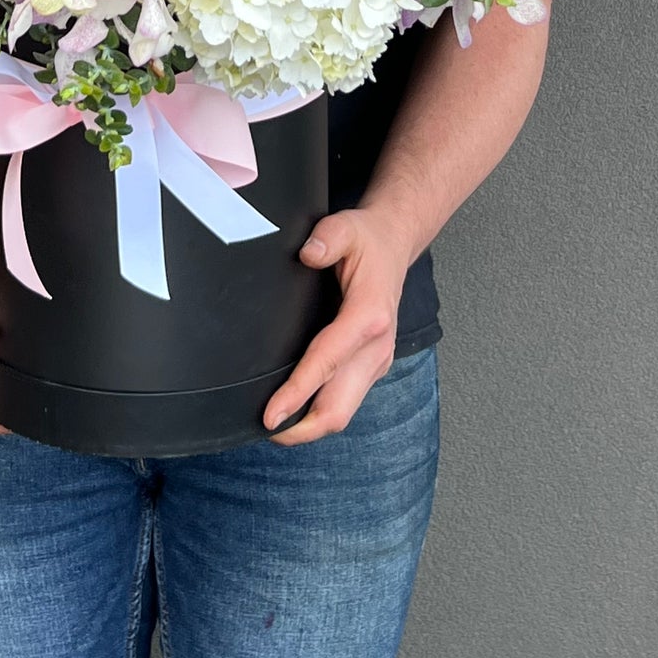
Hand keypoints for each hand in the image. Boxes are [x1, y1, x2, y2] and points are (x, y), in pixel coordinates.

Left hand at [263, 206, 411, 444]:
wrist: (394, 244)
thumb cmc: (367, 240)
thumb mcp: (346, 226)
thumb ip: (327, 238)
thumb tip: (307, 254)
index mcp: (369, 317)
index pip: (327, 363)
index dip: (297, 393)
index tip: (270, 415)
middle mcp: (377, 346)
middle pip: (338, 407)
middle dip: (301, 428)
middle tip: (263, 431)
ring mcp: (376, 360)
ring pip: (343, 411)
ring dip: (310, 425)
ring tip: (274, 428)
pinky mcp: (371, 365)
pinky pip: (345, 399)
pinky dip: (320, 411)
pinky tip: (296, 409)